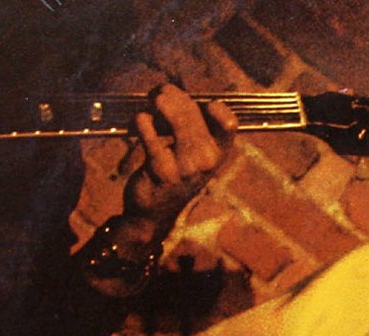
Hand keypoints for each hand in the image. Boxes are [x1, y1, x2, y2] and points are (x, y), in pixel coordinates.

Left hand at [123, 84, 236, 231]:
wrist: (154, 211)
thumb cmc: (173, 173)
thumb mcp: (194, 154)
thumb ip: (193, 126)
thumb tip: (171, 91)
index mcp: (219, 154)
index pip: (230, 122)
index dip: (215, 108)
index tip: (199, 107)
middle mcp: (208, 160)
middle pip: (192, 109)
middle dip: (171, 95)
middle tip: (158, 95)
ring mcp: (186, 166)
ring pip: (173, 114)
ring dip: (157, 102)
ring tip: (150, 104)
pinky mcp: (160, 169)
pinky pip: (147, 127)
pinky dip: (139, 120)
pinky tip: (138, 125)